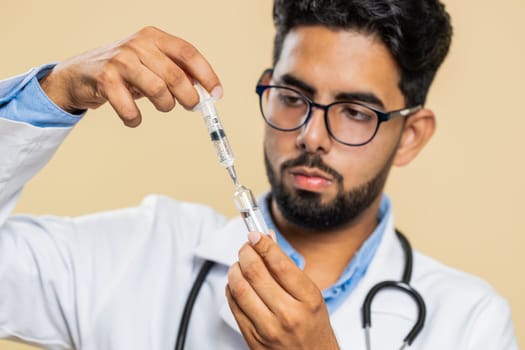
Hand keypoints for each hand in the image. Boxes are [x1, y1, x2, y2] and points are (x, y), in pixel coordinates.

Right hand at [39, 26, 220, 126]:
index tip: (216, 93)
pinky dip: (135, 119)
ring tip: (162, 106)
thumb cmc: (125, 71)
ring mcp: (120, 61)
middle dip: (189, 97)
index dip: (207, 75)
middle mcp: (138, 44)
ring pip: (158, 90)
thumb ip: (177, 72)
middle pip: (175, 75)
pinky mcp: (105, 80)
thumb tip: (206, 90)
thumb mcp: (152, 63)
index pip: (188, 53)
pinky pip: (131, 109)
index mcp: (154, 37)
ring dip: (165, 106)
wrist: (81, 73)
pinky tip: (134, 117)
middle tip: (190, 106)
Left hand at [226, 232, 339, 349]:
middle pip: (255, 272)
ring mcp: (268, 328)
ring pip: (239, 287)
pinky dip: (230, 288)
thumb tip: (267, 242)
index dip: (263, 244)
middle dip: (246, 253)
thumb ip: (288, 269)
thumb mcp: (311, 296)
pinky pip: (233, 305)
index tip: (256, 235)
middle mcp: (288, 314)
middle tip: (246, 247)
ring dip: (234, 269)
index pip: (280, 263)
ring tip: (239, 264)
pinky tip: (236, 283)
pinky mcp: (252, 337)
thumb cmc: (313, 328)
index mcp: (308, 299)